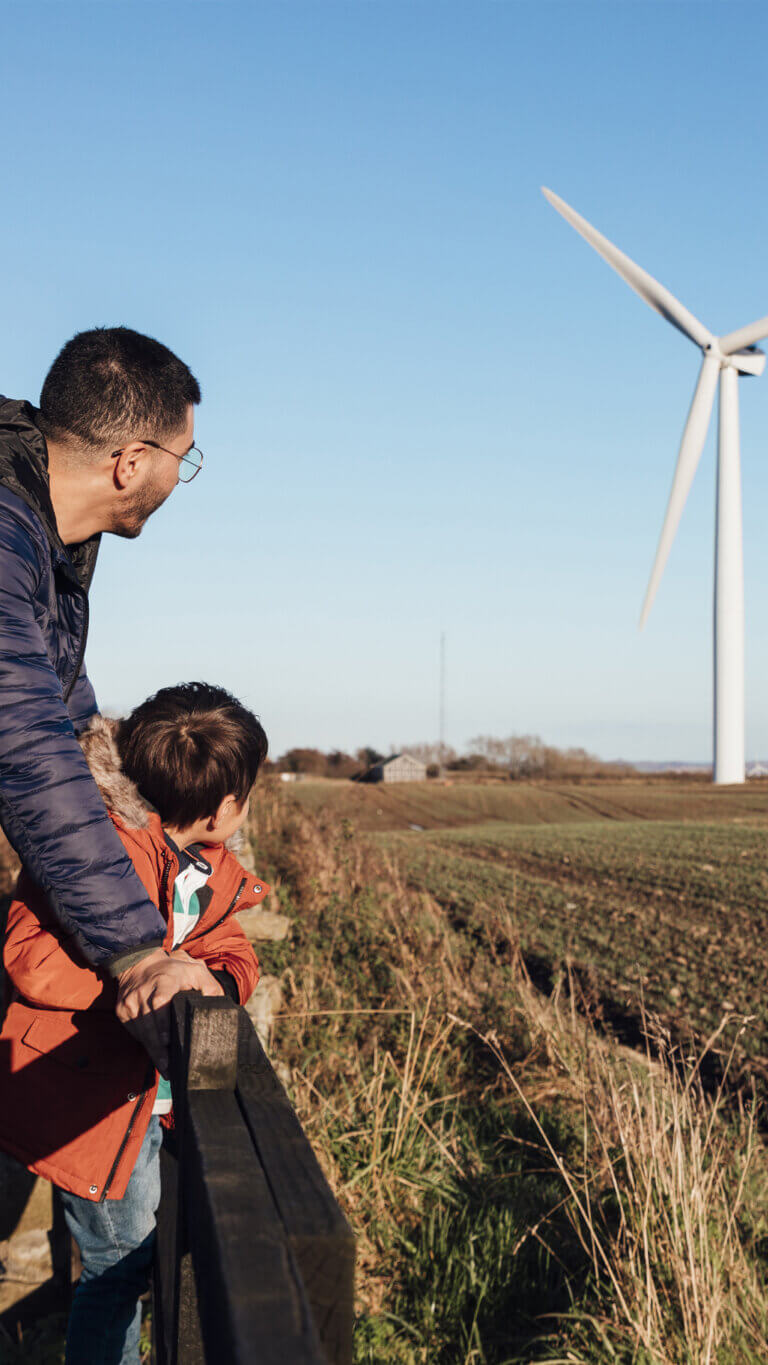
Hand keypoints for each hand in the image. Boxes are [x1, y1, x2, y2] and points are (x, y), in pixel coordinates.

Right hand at [115, 948, 223, 1075]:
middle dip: (158, 1049)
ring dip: (152, 1051)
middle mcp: (144, 992)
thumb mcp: (195, 970)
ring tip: (166, 1068)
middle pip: (149, 1025)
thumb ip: (210, 986)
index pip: (160, 1002)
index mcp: (164, 981)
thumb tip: (219, 1006)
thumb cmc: (172, 969)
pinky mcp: (122, 1011)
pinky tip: (156, 1053)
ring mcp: (130, 1002)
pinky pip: (134, 1031)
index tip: (167, 1040)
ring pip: (141, 1032)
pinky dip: (145, 1043)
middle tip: (169, 1068)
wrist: (139, 962)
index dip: (162, 1023)